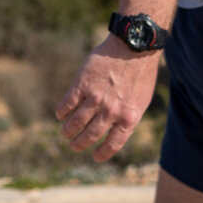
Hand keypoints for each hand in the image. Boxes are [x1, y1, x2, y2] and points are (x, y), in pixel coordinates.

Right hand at [55, 35, 160, 161]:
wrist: (133, 46)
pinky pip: (68, 103)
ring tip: (65, 133)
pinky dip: (62, 112)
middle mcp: (111, 111)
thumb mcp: (141, 100)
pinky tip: (60, 115)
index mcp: (128, 117)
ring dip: (68, 131)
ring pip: (76, 122)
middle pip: (90, 135)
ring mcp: (96, 98)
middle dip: (80, 144)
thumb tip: (117, 130)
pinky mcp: (82, 83)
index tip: (94, 156)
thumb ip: (128, 116)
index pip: (112, 145)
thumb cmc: (141, 72)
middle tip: (74, 145)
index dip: (102, 153)